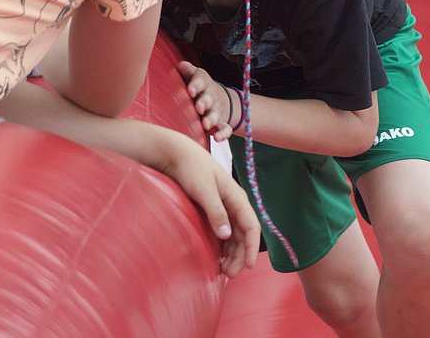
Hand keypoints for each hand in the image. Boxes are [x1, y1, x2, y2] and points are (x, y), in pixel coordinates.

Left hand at [153, 131, 259, 277]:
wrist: (178, 154)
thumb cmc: (192, 169)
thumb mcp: (203, 190)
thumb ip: (216, 212)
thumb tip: (227, 234)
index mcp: (237, 197)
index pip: (251, 226)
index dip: (251, 247)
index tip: (247, 266)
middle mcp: (234, 203)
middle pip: (244, 234)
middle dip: (240, 255)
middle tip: (229, 275)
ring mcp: (225, 206)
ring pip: (235, 234)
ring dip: (232, 252)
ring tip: (224, 270)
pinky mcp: (214, 208)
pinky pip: (225, 231)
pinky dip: (224, 245)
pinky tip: (218, 256)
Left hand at [177, 61, 237, 141]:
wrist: (218, 99)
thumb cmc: (199, 88)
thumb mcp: (195, 76)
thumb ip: (187, 71)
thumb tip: (181, 65)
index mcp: (203, 84)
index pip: (201, 81)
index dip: (196, 85)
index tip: (190, 90)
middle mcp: (211, 97)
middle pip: (209, 98)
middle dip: (204, 102)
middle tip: (199, 107)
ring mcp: (216, 111)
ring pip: (215, 115)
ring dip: (211, 119)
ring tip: (205, 124)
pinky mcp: (220, 124)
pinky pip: (225, 129)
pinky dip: (223, 134)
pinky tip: (218, 138)